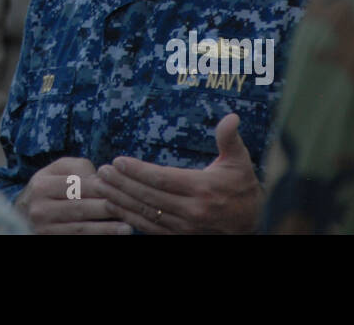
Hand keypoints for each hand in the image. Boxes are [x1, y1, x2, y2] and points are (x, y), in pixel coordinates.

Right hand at [13, 157, 132, 234]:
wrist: (24, 214)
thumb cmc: (49, 188)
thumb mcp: (57, 171)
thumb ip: (78, 168)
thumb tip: (101, 178)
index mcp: (41, 186)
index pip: (76, 185)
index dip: (100, 187)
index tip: (122, 188)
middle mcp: (40, 209)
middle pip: (79, 208)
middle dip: (106, 208)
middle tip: (129, 208)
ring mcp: (45, 229)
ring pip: (80, 229)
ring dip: (106, 229)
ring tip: (127, 228)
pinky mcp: (51, 240)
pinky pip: (76, 239)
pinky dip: (96, 237)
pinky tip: (112, 236)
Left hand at [96, 113, 263, 233]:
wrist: (253, 223)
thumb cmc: (242, 187)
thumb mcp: (240, 161)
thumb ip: (230, 139)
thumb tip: (232, 117)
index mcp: (203, 189)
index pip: (162, 179)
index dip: (138, 171)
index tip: (118, 161)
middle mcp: (192, 211)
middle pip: (148, 196)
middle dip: (122, 183)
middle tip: (101, 172)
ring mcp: (185, 227)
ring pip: (145, 213)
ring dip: (120, 200)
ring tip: (101, 186)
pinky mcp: (180, 237)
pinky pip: (149, 228)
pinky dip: (129, 217)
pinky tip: (114, 206)